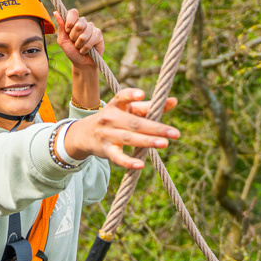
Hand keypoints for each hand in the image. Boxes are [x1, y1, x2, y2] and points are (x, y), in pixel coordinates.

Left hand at [52, 9, 104, 70]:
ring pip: (85, 33)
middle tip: (74, 42)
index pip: (73, 12)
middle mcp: (83, 23)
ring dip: (79, 44)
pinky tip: (86, 50)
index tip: (67, 30)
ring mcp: (92, 28)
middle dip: (74, 37)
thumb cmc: (71, 51)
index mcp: (73, 22)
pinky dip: (86, 47)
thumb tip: (56, 12)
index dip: (70, 20)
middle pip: (79, 24)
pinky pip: (92, 38)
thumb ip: (60, 27)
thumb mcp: (62, 40)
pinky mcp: (98, 34)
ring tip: (79, 47)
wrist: (81, 62)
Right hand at [59, 88, 178, 169]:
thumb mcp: (128, 110)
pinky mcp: (106, 150)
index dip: (131, 95)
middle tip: (175, 133)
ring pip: (129, 139)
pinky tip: (140, 165)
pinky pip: (117, 157)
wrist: (85, 134)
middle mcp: (110, 119)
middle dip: (155, 128)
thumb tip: (174, 101)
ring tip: (165, 144)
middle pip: (134, 123)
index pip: (122, 97)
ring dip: (147, 142)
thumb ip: (149, 107)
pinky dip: (128, 162)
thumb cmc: (115, 118)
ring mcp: (107, 135)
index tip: (141, 95)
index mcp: (116, 105)